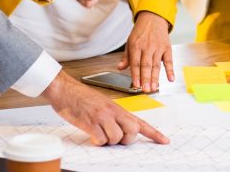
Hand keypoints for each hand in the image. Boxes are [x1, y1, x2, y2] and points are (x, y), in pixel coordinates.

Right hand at [42, 70, 168, 145]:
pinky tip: (90, 132)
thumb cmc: (82, 99)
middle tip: (114, 138)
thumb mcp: (102, 105)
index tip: (164, 141)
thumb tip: (121, 134)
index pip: (140, 121)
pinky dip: (96, 141)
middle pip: (133, 131)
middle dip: (126, 140)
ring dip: (107, 141)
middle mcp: (113, 110)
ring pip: (117, 138)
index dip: (154, 133)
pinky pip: (101, 140)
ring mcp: (103, 116)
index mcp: (117, 107)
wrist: (65, 89)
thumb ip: (114, 117)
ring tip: (98, 132)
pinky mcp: (91, 121)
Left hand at [117, 12, 171, 92]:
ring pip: (156, 64)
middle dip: (146, 78)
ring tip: (154, 87)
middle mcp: (147, 46)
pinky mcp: (167, 47)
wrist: (153, 17)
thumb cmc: (141, 31)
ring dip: (155, 77)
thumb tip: (120, 68)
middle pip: (146, 65)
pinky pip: (169, 60)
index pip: (135, 62)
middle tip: (145, 89)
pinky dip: (170, 70)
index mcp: (136, 45)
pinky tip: (170, 78)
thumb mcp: (130, 40)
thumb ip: (126, 56)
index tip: (136, 85)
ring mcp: (158, 47)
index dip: (136, 74)